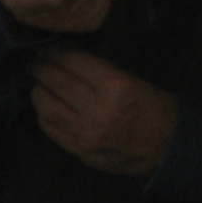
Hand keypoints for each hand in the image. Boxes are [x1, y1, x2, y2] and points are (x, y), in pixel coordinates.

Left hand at [31, 48, 177, 177]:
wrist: (167, 148)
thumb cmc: (153, 109)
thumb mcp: (133, 81)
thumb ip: (101, 73)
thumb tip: (68, 62)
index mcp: (116, 87)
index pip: (76, 64)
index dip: (57, 55)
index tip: (47, 51)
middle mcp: (98, 111)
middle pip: (57, 84)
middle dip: (41, 70)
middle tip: (35, 64)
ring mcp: (86, 134)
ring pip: (47, 109)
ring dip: (38, 93)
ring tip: (38, 85)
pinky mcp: (80, 151)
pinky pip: (51, 130)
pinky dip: (44, 115)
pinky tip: (45, 107)